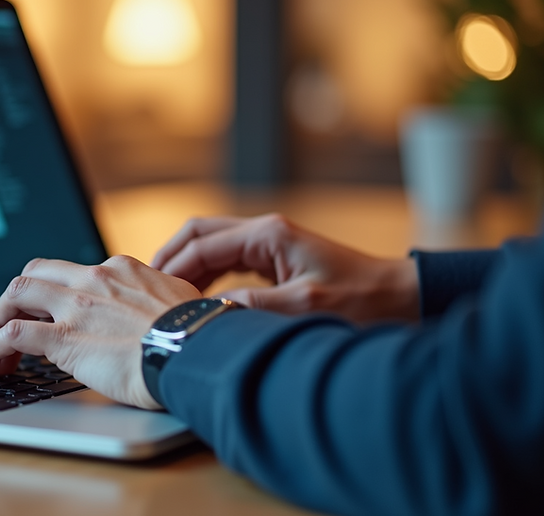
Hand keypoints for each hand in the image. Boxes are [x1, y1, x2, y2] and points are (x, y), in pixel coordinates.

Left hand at [0, 255, 201, 408]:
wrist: (197, 351)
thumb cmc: (197, 334)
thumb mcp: (180, 300)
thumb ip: (161, 300)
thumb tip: (165, 310)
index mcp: (121, 269)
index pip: (73, 271)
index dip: (56, 292)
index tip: (53, 312)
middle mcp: (94, 279)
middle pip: (36, 272)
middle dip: (18, 297)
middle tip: (13, 322)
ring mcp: (76, 306)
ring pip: (16, 294)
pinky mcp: (64, 338)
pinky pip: (11, 334)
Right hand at [151, 214, 418, 322]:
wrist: (396, 296)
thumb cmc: (360, 299)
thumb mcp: (305, 306)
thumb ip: (254, 306)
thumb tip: (209, 312)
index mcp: (267, 234)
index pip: (202, 243)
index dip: (173, 268)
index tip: (154, 294)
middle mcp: (263, 232)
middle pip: (198, 234)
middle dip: (169, 258)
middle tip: (146, 288)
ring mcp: (267, 244)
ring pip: (210, 247)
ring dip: (186, 268)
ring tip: (165, 297)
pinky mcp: (272, 260)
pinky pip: (226, 262)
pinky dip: (205, 277)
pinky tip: (196, 300)